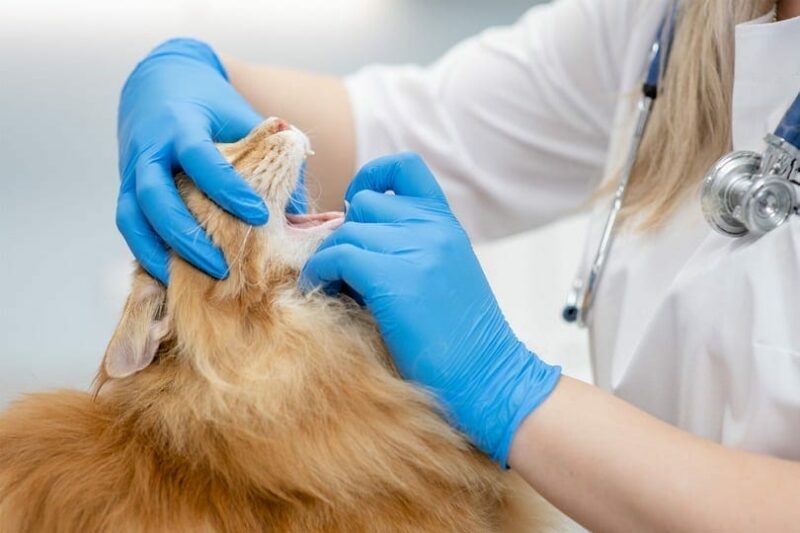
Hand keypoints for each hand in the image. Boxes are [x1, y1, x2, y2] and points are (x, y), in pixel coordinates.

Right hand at [116, 38, 268, 283]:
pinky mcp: (125, 190)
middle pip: (157, 198)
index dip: (228, 189)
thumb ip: (272, 158)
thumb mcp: (243, 119)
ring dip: (164, 253)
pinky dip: (147, 253)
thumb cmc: (213, 106)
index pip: (200, 159)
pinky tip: (173, 276)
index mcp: (181, 126)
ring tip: (200, 279)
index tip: (260, 216)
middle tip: (225, 267)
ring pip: (133, 218)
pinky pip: (129, 227)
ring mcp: (130, 171)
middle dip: (189, 236)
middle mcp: (149, 150)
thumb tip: (303, 209)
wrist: (160, 83)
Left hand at [300, 153, 560, 465]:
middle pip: (363, 205)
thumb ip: (411, 247)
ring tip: (333, 288)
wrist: (489, 376)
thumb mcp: (446, 274)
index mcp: (447, 224)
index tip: (353, 202)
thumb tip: (349, 238)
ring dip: (330, 259)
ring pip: (345, 231)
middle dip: (346, 236)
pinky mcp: (393, 278)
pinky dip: (319, 274)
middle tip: (343, 273)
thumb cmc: (461, 339)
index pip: (405, 168)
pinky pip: (335, 257)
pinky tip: (322, 294)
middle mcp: (433, 228)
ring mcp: (416, 249)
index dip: (372, 177)